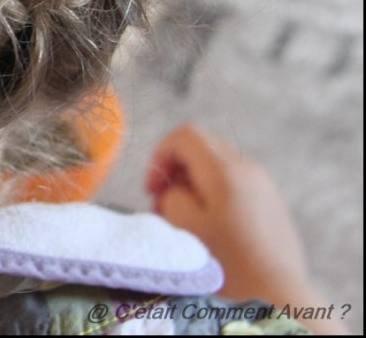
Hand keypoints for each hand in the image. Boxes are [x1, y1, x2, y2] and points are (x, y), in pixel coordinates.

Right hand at [145, 124, 309, 304]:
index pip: (185, 134)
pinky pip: (236, 181)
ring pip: (219, 164)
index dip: (160, 154)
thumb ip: (171, 194)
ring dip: (195, 181)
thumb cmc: (225, 261)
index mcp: (225, 169)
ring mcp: (264, 184)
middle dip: (176, 168)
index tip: (153, 187)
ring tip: (187, 216)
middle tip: (164, 201)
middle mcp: (248, 168)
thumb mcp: (183, 225)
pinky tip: (212, 225)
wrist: (276, 294)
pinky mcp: (272, 202)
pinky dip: (215, 191)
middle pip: (202, 145)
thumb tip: (174, 187)